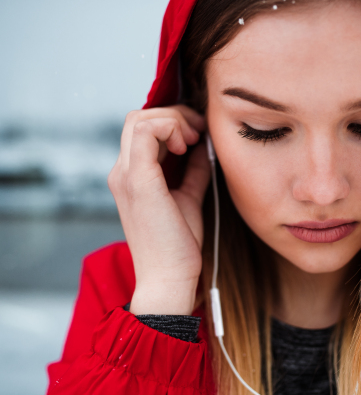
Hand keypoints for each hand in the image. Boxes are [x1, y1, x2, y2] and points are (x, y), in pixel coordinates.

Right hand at [108, 105, 210, 314]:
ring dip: (173, 120)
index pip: (141, 128)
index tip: (199, 135)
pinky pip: (144, 131)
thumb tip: (205, 147)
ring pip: (140, 119)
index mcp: (131, 176)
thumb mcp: (188, 197)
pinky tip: (186, 145)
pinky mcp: (138, 181)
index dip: (172, 121)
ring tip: (193, 139)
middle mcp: (121, 172)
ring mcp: (126, 175)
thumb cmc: (179, 244)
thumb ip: (193, 171)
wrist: (169, 278)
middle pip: (138, 117)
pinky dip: (169, 127)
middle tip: (199, 133)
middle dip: (174, 115)